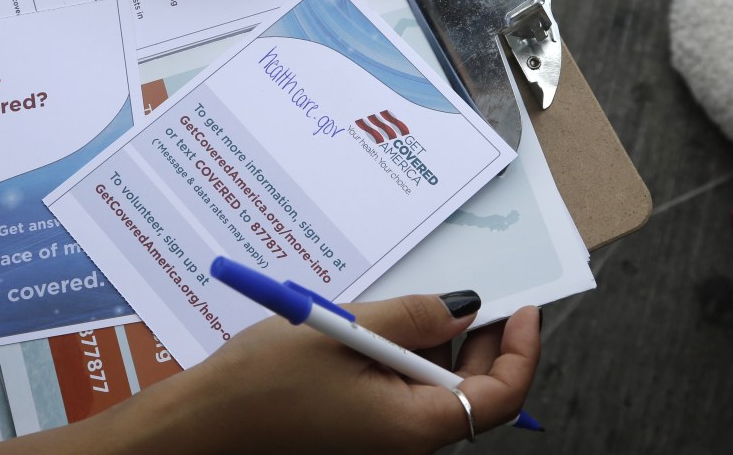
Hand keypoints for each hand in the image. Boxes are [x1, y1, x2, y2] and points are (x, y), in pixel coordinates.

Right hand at [173, 294, 540, 453]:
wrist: (207, 422)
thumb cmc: (265, 381)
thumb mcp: (344, 331)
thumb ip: (411, 318)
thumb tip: (464, 307)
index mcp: (411, 426)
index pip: (499, 396)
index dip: (521, 351)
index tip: (525, 308)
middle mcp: (405, 440)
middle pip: (472, 394)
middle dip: (482, 343)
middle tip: (476, 293)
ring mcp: (383, 437)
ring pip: (436, 391)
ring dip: (439, 347)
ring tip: (417, 302)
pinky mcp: (362, 427)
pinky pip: (403, 393)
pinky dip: (407, 358)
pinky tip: (385, 326)